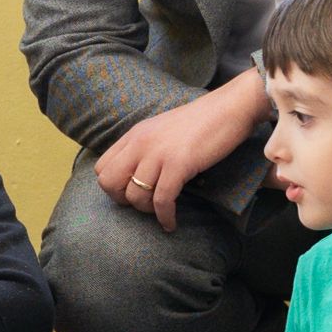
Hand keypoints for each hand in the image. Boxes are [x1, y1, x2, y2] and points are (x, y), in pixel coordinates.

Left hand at [96, 76, 261, 232]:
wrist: (229, 108)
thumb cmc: (200, 123)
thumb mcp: (161, 130)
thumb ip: (145, 148)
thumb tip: (136, 175)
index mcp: (134, 135)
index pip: (102, 168)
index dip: (113, 186)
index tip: (132, 191)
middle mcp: (140, 143)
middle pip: (109, 183)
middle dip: (123, 200)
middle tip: (143, 204)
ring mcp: (158, 153)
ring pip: (135, 195)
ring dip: (147, 211)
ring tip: (162, 212)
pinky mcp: (179, 164)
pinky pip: (162, 201)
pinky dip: (165, 217)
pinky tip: (171, 223)